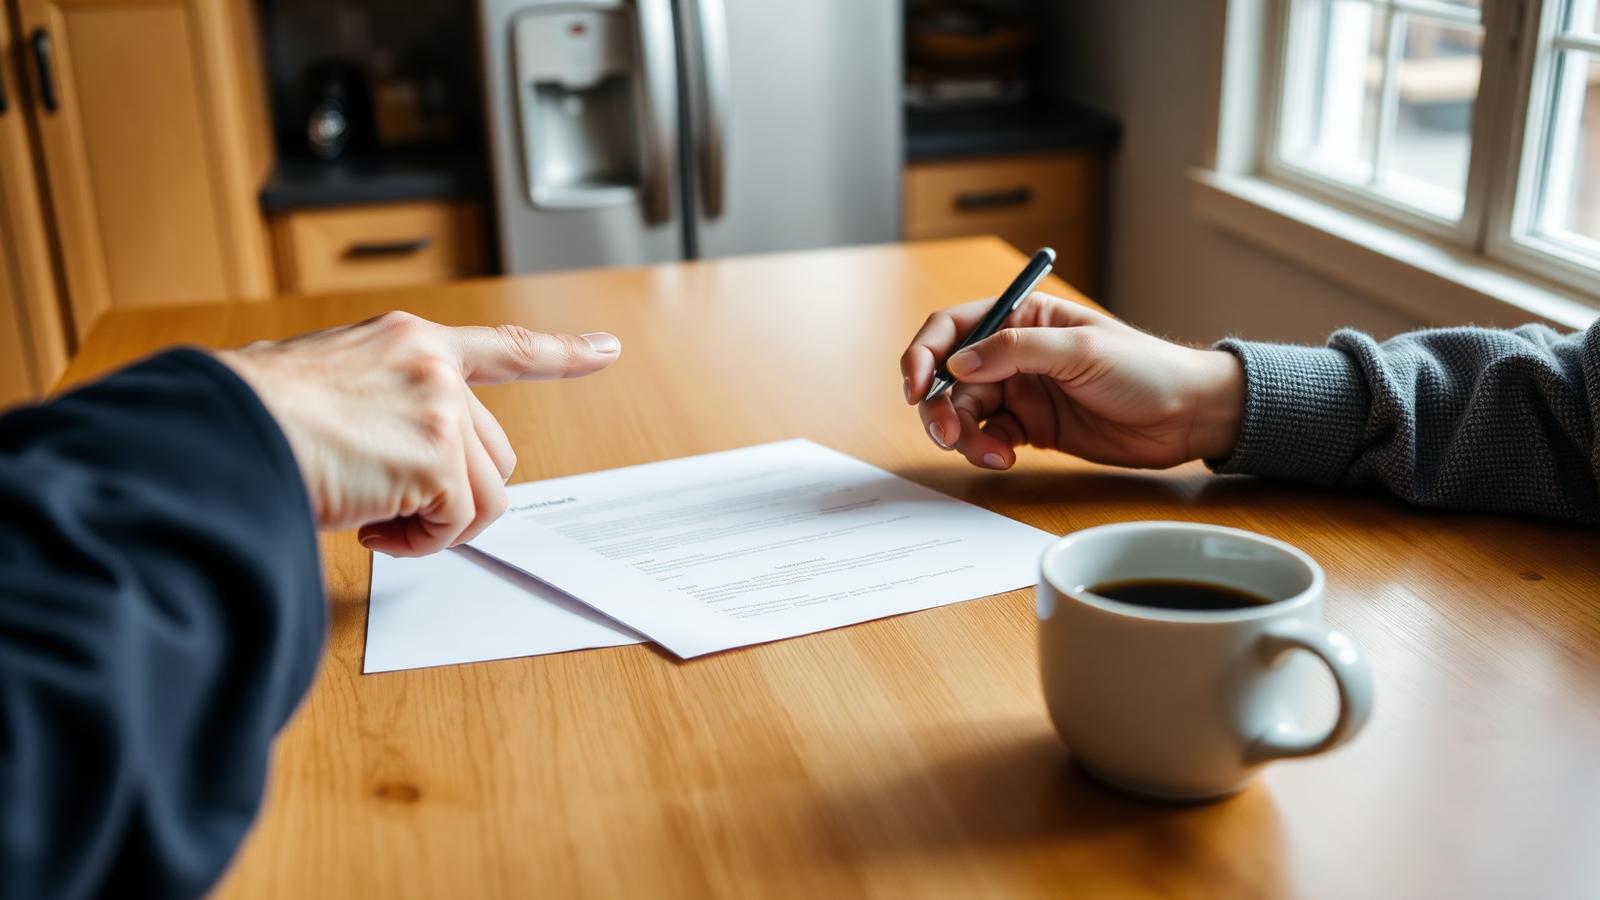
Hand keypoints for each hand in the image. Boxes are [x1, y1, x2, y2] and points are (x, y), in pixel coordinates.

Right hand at [216, 311, 620, 555]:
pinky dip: (421, 543)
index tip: (606, 352)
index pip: (504, 348)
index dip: (561, 356)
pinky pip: (457, 525)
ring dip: (438, 524)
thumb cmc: (250, 415)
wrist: (218, 432)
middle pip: (495, 454)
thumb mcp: (324, 380)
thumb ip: (379, 401)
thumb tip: (387, 453)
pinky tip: (372, 529)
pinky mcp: (437, 459)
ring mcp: (441, 410)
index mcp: (408, 341)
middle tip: (391, 510)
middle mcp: (434, 367)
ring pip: (486, 496)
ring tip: (377, 521)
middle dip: (454, 494)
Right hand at [899, 293, 1243, 470]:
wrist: (1189, 416)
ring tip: (992, 454)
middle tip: (948, 435)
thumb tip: (958, 363)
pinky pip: (988, 437)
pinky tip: (1006, 458)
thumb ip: (1017, 353)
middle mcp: (1012, 353)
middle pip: (948, 377)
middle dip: (939, 407)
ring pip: (964, 412)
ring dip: (964, 435)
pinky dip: (986, 450)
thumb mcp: (1083, 351)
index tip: (916, 387)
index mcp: (1022, 319)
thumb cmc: (1146, 369)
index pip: (953, 329)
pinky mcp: (1030, 427)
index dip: (924, 355)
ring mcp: (1020, 391)